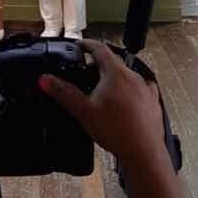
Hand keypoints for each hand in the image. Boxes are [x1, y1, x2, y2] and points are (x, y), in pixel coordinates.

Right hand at [39, 40, 166, 168]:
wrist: (143, 152)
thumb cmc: (115, 131)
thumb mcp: (84, 111)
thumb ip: (64, 93)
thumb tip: (45, 79)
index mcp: (116, 73)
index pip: (99, 48)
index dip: (86, 44)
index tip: (79, 45)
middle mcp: (133, 76)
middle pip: (113, 62)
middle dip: (98, 64)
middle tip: (85, 72)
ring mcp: (145, 88)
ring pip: (127, 75)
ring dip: (114, 77)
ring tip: (102, 89)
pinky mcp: (152, 102)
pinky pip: (140, 89)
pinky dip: (130, 90)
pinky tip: (126, 100)